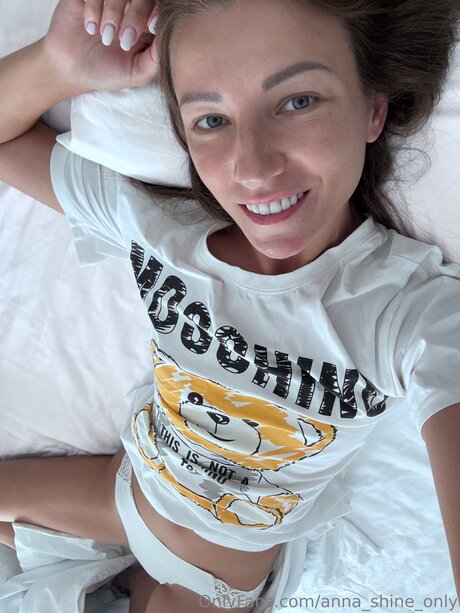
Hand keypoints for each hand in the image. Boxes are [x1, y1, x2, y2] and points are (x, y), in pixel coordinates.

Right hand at [43, 0, 157, 92]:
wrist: (71, 70)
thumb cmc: (106, 72)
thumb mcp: (136, 73)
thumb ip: (155, 60)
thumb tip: (170, 42)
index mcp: (145, 23)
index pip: (159, 8)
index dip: (158, 13)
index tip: (152, 27)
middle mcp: (129, 7)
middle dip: (136, 16)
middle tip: (124, 40)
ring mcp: (108, 0)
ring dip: (113, 13)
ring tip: (105, 37)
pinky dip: (94, 8)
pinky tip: (90, 28)